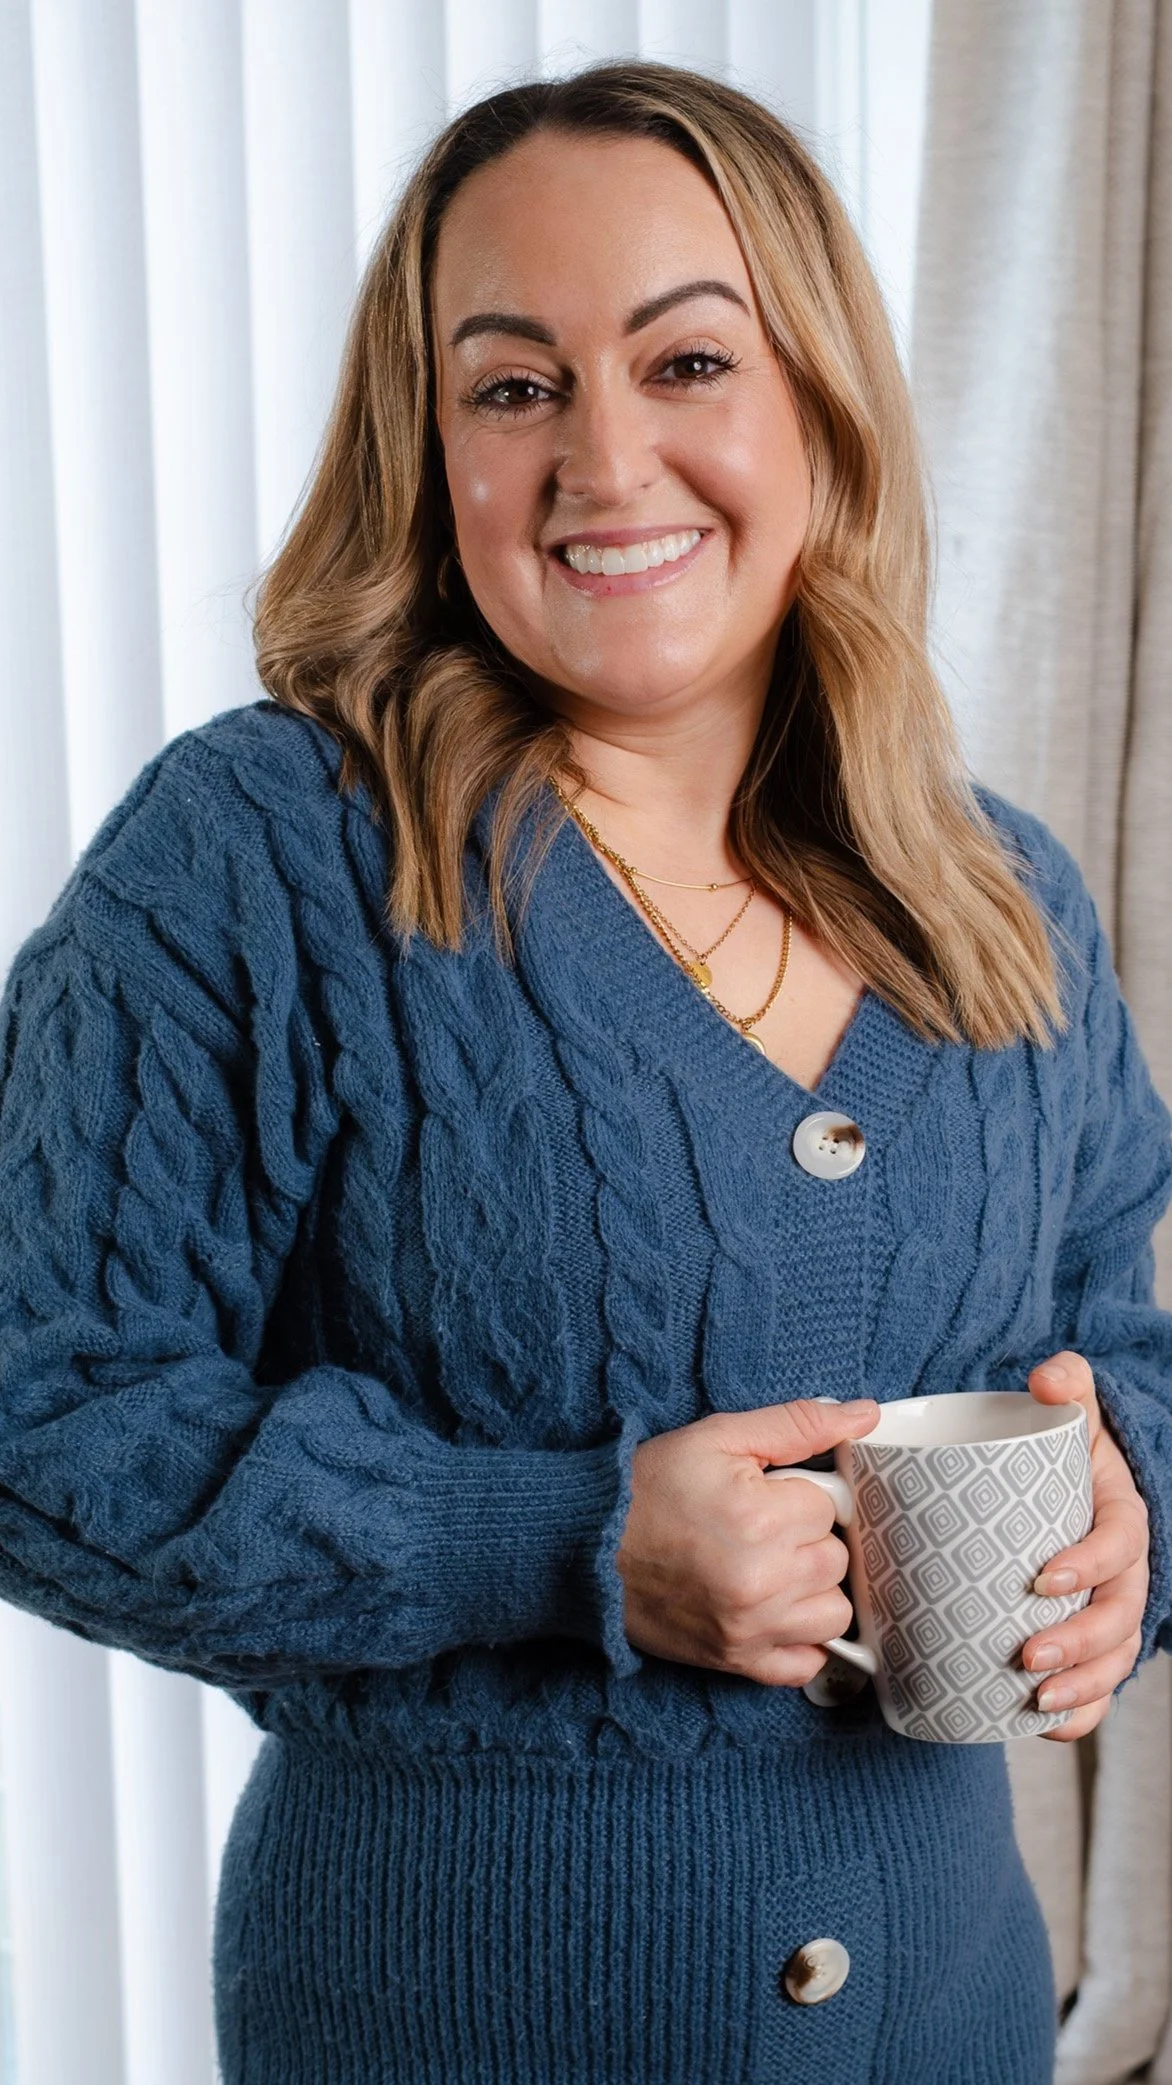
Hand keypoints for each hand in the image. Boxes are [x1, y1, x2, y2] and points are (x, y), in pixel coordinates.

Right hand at [615, 1396, 879, 1685]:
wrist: (587, 1547)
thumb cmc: (651, 1486)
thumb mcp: (718, 1437)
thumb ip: (797, 1423)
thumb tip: (865, 1414)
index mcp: (760, 1518)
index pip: (830, 1505)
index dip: (802, 1494)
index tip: (770, 1493)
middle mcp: (762, 1581)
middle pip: (838, 1559)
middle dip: (809, 1538)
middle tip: (766, 1527)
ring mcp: (750, 1629)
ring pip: (835, 1614)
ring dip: (813, 1590)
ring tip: (774, 1568)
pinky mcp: (737, 1661)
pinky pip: (806, 1666)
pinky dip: (802, 1642)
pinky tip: (777, 1612)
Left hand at [1022, 1350, 1149, 1740]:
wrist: (1061, 1481)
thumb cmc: (1062, 1447)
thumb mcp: (1071, 1408)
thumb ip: (1066, 1383)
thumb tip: (1049, 1379)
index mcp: (1121, 1516)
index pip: (1121, 1544)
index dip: (1091, 1564)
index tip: (1045, 1579)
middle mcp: (1125, 1571)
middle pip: (1120, 1616)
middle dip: (1081, 1643)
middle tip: (1030, 1657)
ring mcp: (1111, 1611)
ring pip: (1114, 1659)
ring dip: (1082, 1686)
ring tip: (1035, 1702)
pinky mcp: (1089, 1642)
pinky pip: (1098, 1688)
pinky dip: (1080, 1714)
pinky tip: (1042, 1727)